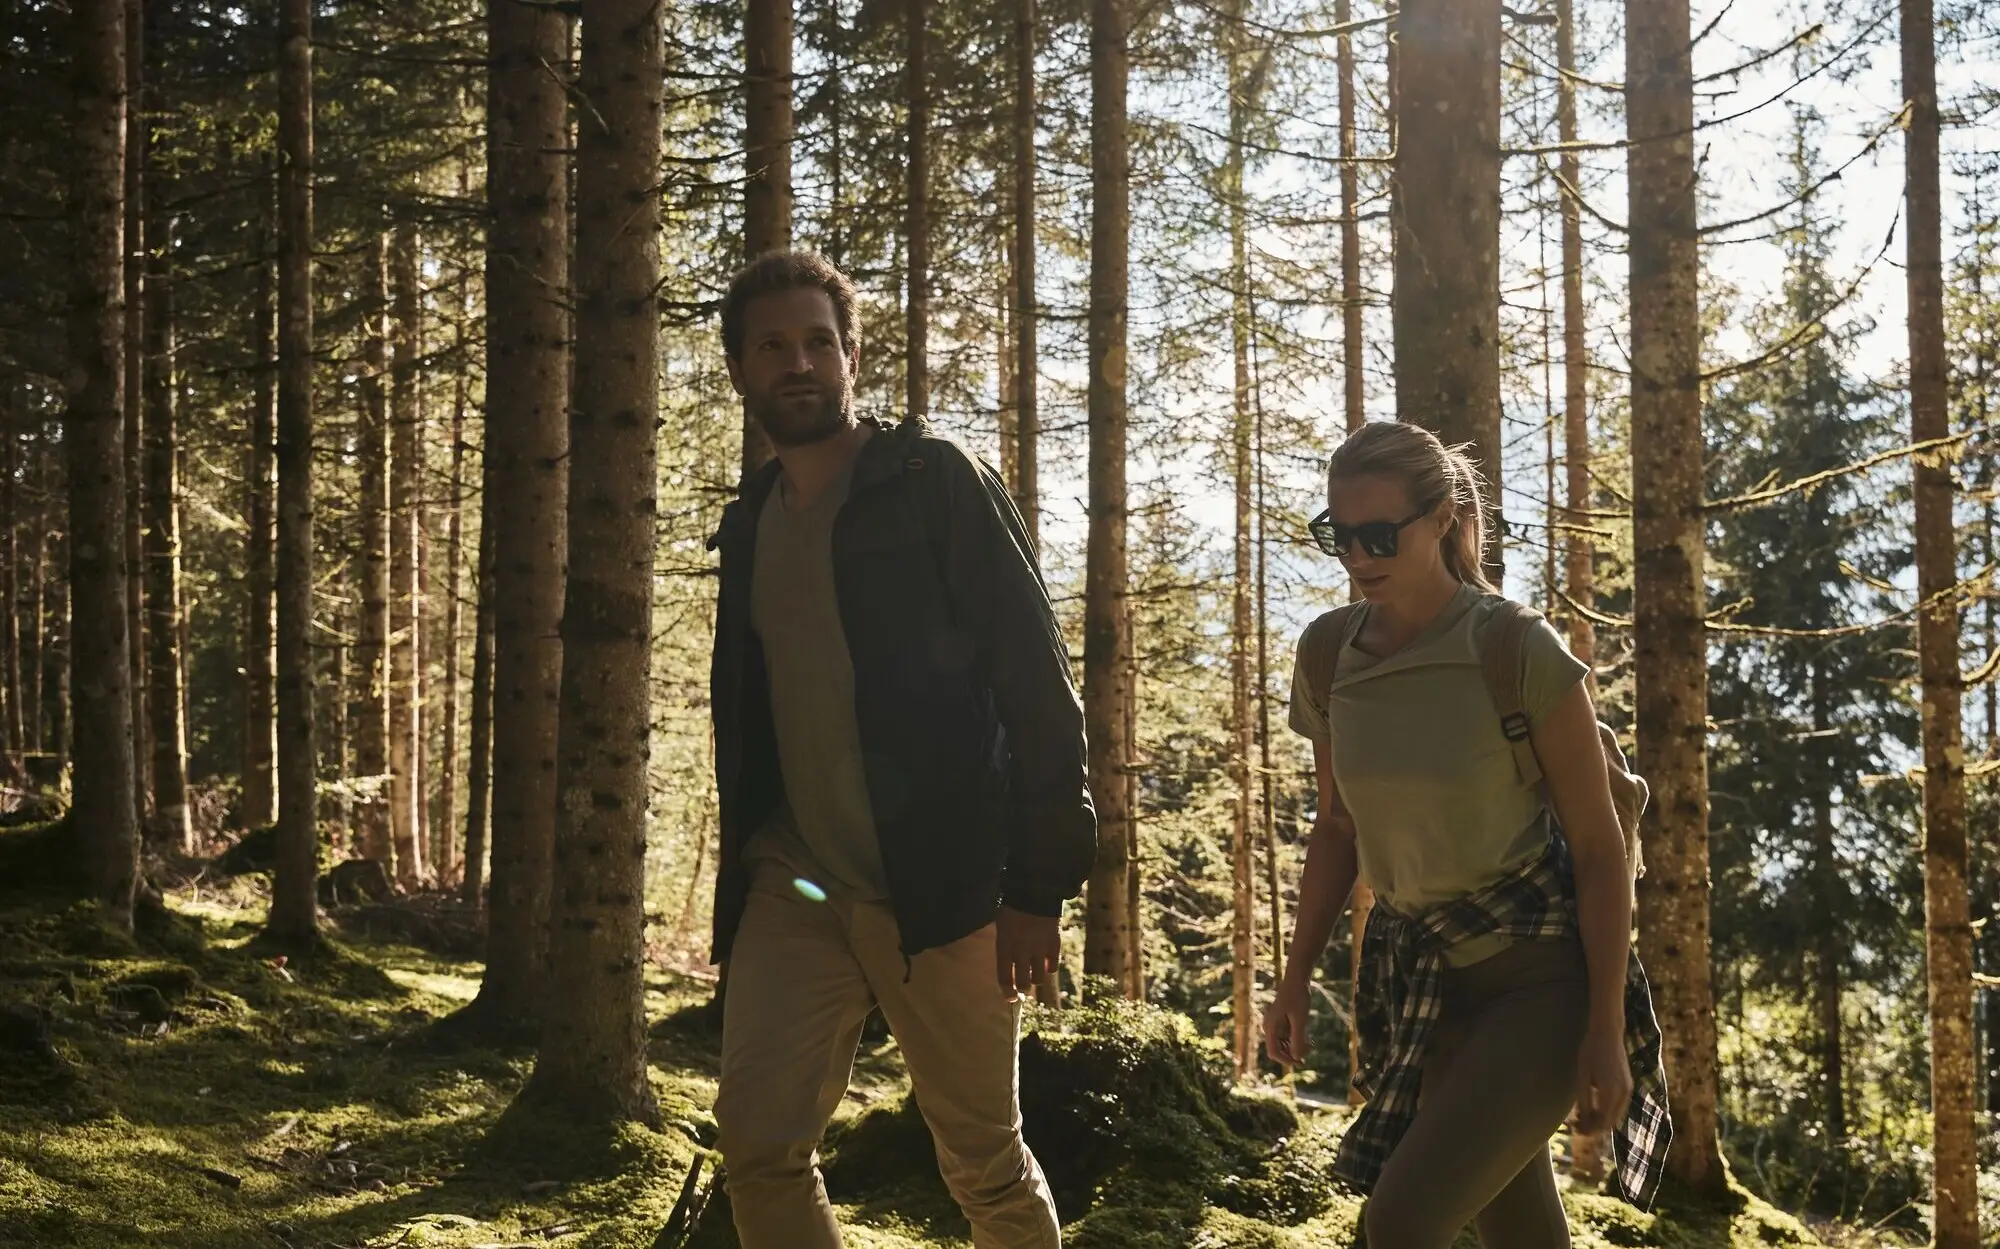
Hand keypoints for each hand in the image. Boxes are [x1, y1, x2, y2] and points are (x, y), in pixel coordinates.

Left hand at [995, 907, 1059, 1000]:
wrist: (1035, 890)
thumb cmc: (1013, 906)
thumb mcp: (1001, 926)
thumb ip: (1004, 947)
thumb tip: (1007, 967)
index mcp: (1005, 946)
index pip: (1004, 978)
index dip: (1007, 992)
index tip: (1010, 997)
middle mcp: (1021, 951)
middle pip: (1022, 982)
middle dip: (1022, 987)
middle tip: (1022, 986)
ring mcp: (1039, 949)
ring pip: (1038, 978)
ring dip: (1035, 979)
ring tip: (1034, 973)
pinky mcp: (1054, 944)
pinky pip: (1053, 966)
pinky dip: (1049, 968)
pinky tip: (1046, 963)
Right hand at [1263, 976, 1311, 1065]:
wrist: (1297, 979)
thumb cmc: (1298, 997)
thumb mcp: (1300, 1019)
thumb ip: (1297, 1039)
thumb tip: (1296, 1058)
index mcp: (1270, 1026)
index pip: (1273, 1052)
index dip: (1286, 1060)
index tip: (1300, 1062)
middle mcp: (1270, 1027)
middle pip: (1278, 1049)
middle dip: (1293, 1054)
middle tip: (1310, 1053)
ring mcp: (1275, 1024)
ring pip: (1284, 1044)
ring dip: (1296, 1048)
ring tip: (1312, 1046)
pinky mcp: (1281, 1021)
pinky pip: (1287, 1037)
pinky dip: (1297, 1040)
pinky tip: (1309, 1041)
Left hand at [1572, 1020, 1632, 1135]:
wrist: (1608, 1033)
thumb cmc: (1591, 1051)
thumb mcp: (1582, 1075)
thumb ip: (1584, 1099)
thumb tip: (1582, 1118)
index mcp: (1611, 1092)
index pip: (1602, 1122)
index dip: (1589, 1129)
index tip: (1575, 1130)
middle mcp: (1624, 1093)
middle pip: (1610, 1122)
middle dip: (1594, 1127)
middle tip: (1576, 1126)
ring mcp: (1628, 1089)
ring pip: (1615, 1115)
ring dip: (1601, 1119)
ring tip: (1582, 1118)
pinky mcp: (1628, 1084)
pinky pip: (1618, 1105)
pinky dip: (1607, 1111)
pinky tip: (1593, 1107)